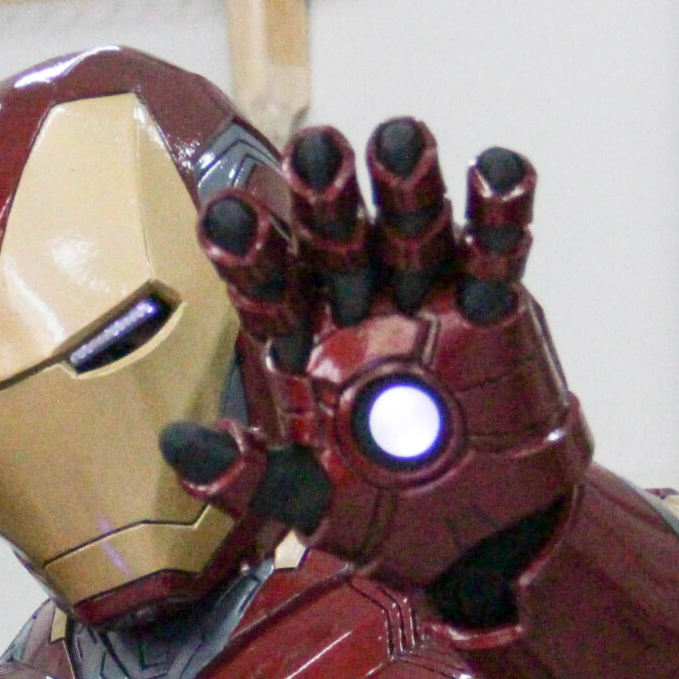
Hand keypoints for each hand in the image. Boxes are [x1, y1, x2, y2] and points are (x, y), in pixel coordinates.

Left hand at [158, 120, 591, 593]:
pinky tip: (494, 169)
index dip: (250, 253)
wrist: (482, 540)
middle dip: (326, 196)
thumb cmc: (387, 515)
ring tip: (398, 139)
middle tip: (312, 148)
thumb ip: (247, 477)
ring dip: (408, 184)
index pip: (271, 288)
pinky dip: (500, 212)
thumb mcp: (311, 505)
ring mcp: (428, 299)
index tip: (225, 218)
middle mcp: (361, 308)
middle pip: (338, 238)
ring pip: (413, 228)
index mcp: (308, 343)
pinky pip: (498, 253)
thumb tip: (178, 446)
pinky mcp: (494, 309)